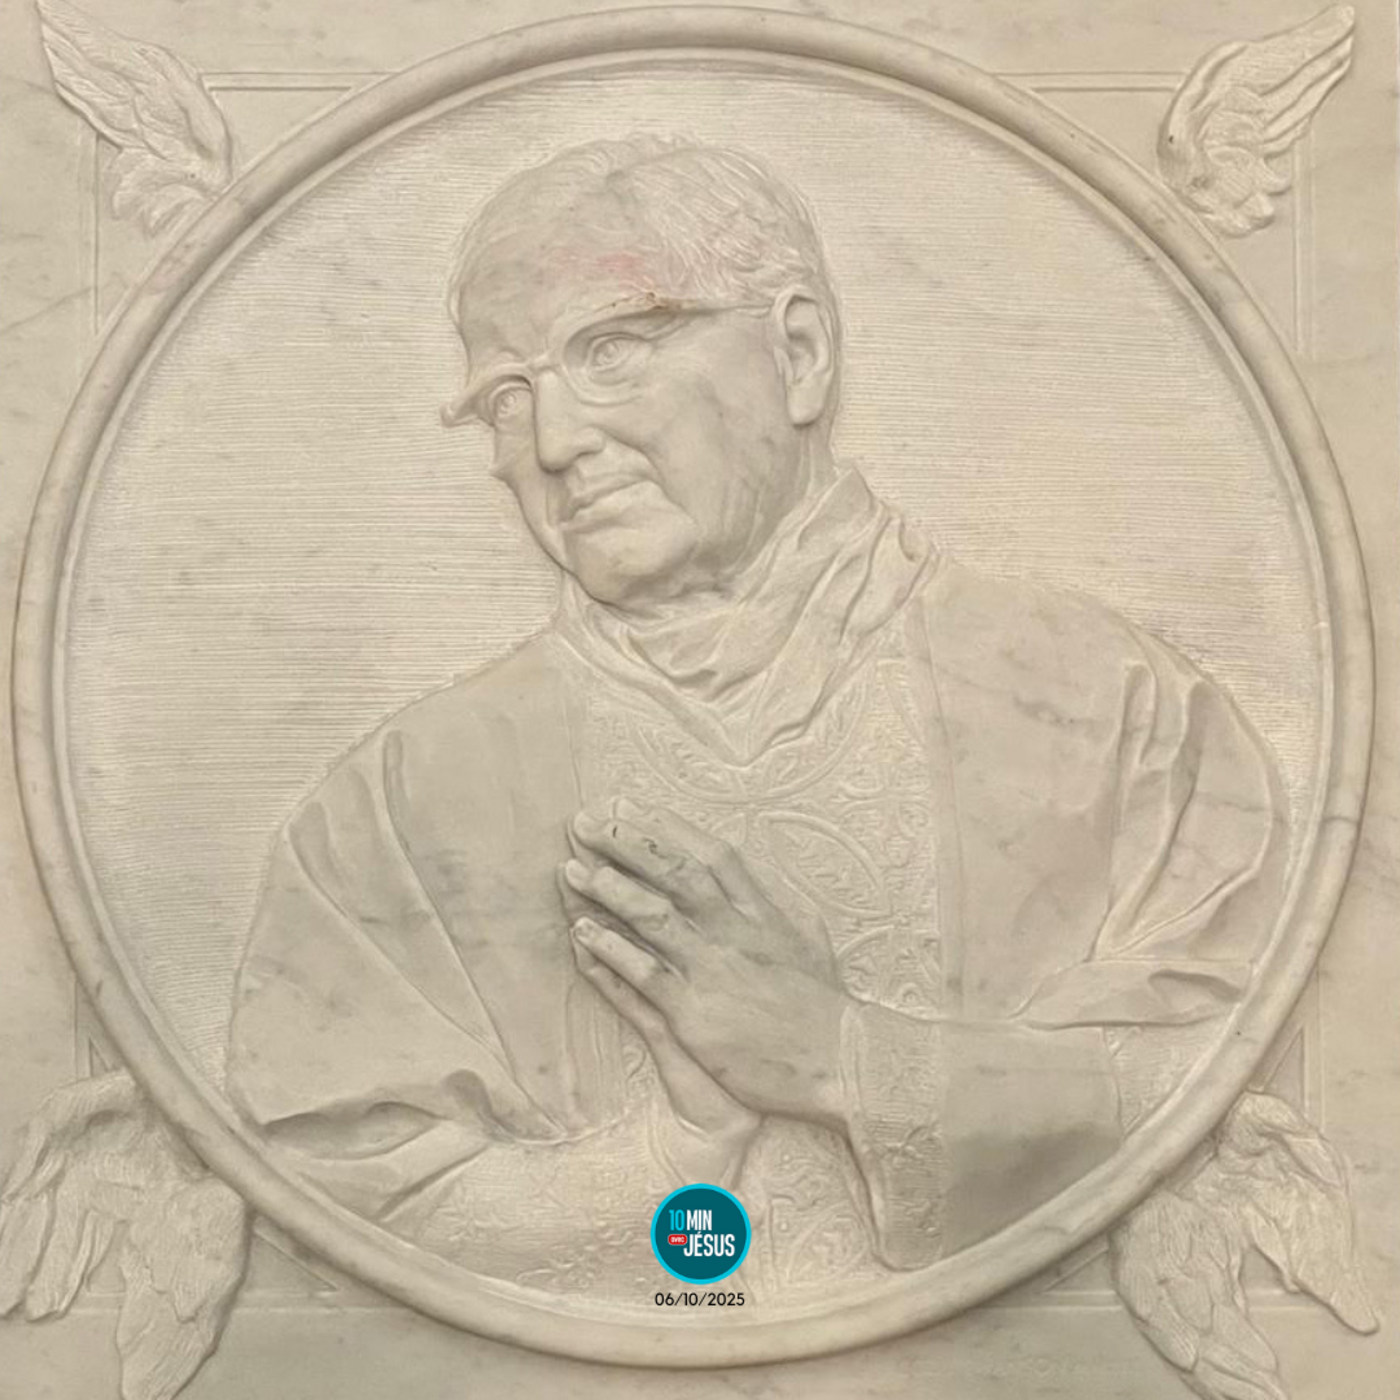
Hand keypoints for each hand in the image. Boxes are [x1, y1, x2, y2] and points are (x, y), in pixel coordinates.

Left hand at [563, 800, 851, 1127]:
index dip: (667, 826)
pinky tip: (583, 934)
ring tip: (573, 870)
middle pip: (676, 873)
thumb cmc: (823, 1008)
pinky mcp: (695, 1012)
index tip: (630, 806)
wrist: (839, 1062)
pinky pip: (643, 974)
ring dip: (611, 890)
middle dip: (628, 843)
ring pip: (654, 916)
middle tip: (588, 822)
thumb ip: (779, 907)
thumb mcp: (809, 941)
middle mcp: (736, 931)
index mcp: (763, 912)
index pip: (711, 854)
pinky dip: (611, 952)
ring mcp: (714, 969)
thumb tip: (756, 882)